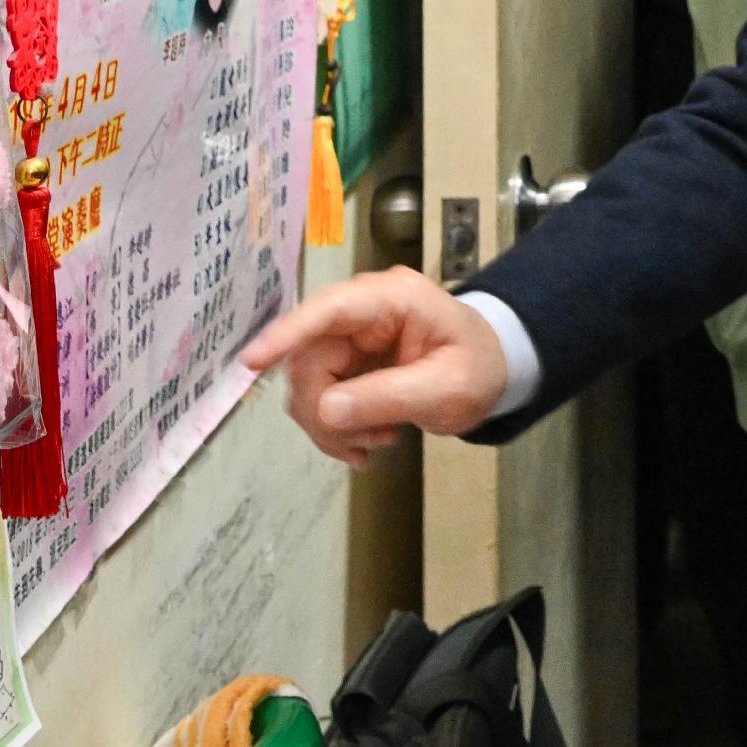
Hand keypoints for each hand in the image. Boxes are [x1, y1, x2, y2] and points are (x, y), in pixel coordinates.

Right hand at [236, 266, 509, 467]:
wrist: (495, 371)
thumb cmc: (480, 367)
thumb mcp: (446, 388)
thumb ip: (388, 397)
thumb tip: (325, 411)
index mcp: (394, 300)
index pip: (329, 310)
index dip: (287, 334)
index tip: (251, 362)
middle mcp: (364, 312)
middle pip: (309, 359)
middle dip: (324, 410)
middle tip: (358, 446)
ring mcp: (352, 337)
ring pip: (308, 385)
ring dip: (332, 425)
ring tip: (376, 443)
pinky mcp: (347, 363)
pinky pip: (321, 398)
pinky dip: (338, 428)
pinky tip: (369, 441)